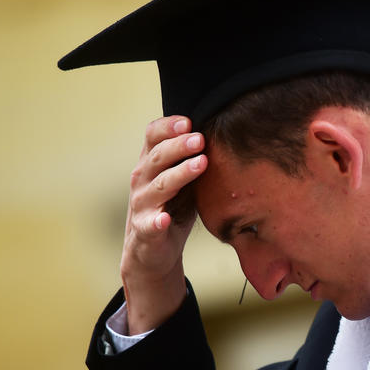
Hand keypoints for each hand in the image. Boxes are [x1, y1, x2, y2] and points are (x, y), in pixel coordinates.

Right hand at [120, 115, 207, 333]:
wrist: (152, 248)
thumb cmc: (172, 205)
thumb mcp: (183, 178)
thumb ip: (194, 158)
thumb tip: (228, 133)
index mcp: (151, 163)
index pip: (152, 136)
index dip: (168, 126)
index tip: (189, 121)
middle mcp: (142, 180)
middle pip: (158, 157)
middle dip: (179, 146)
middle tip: (201, 138)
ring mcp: (142, 204)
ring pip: (159, 185)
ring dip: (179, 174)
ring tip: (200, 164)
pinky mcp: (145, 230)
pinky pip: (150, 224)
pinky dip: (156, 221)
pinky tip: (165, 219)